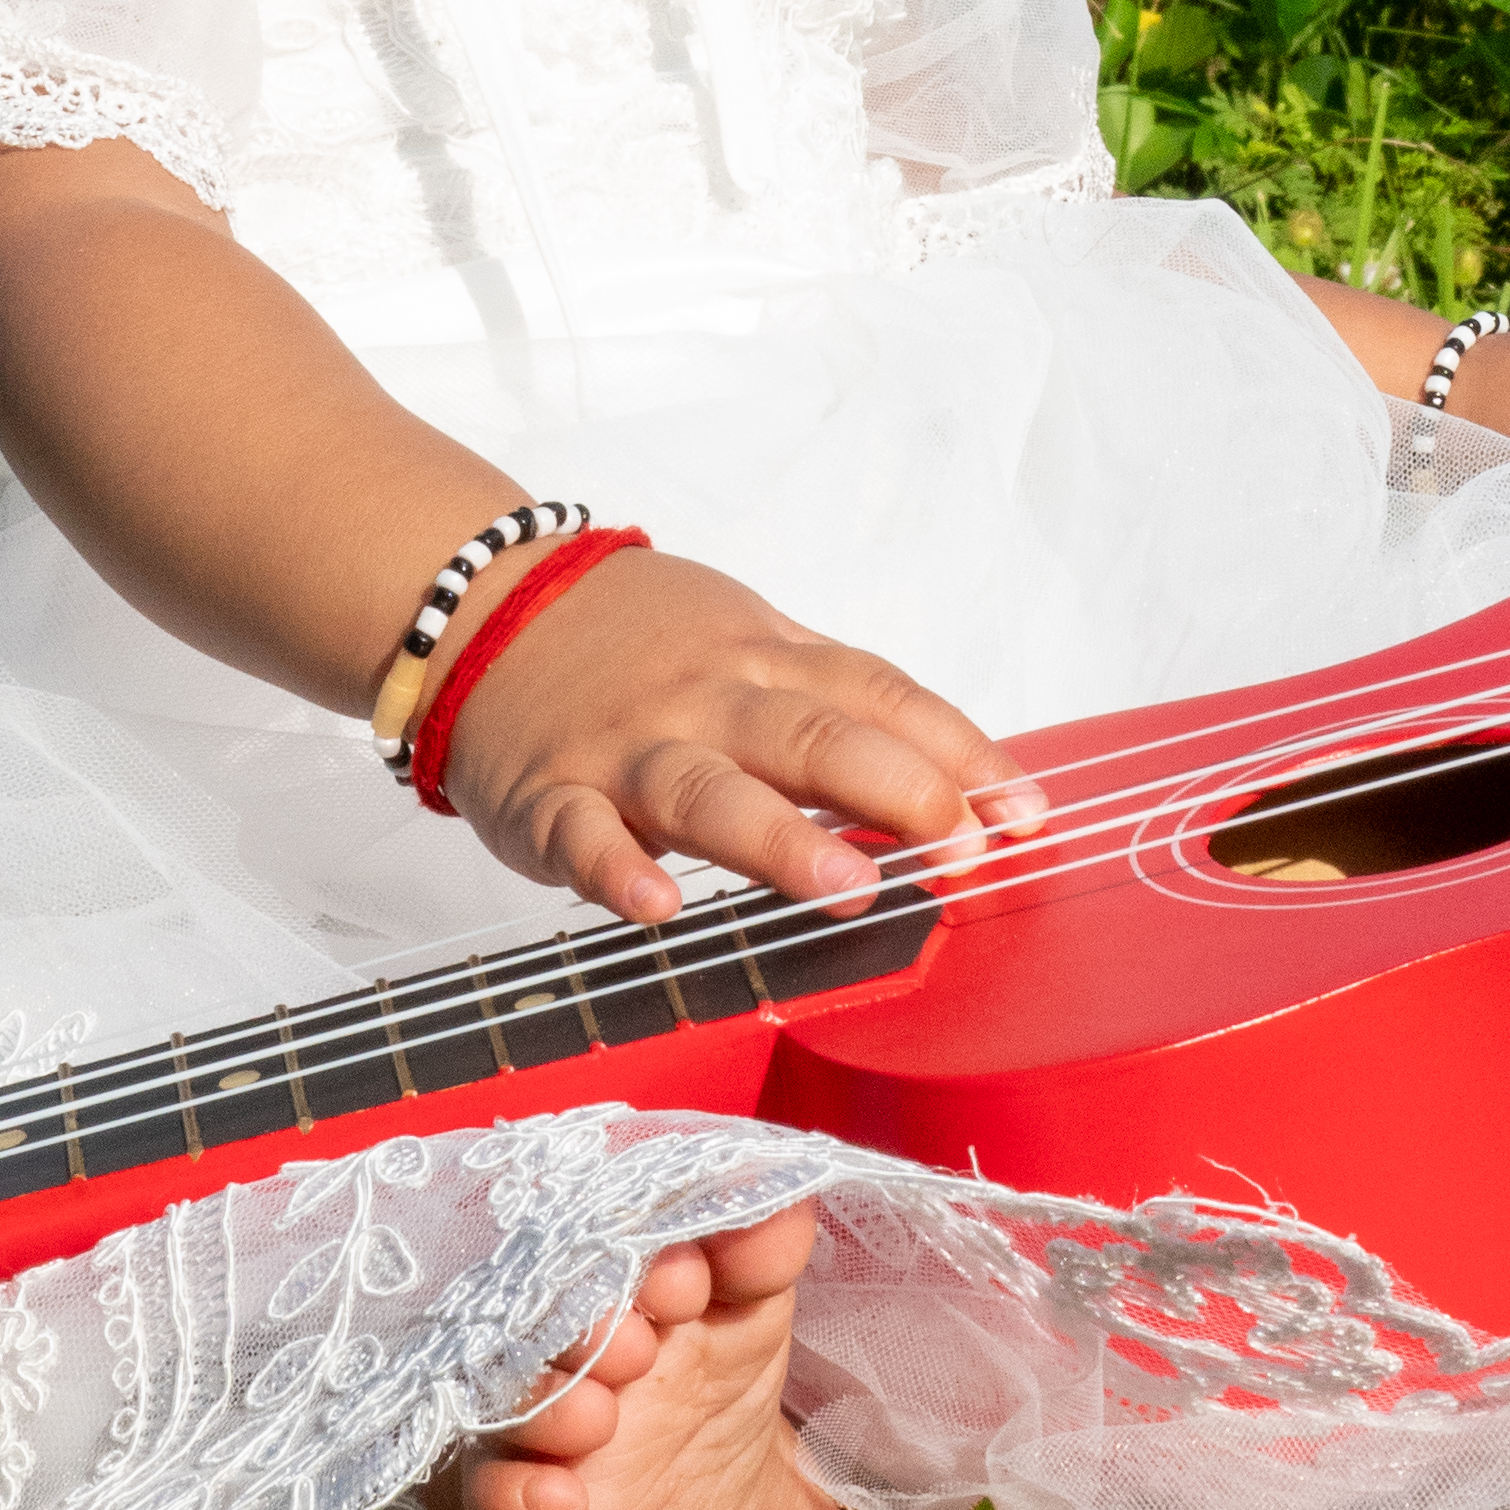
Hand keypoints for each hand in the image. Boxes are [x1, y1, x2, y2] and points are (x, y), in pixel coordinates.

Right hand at [434, 550, 1049, 928]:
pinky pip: (582, 837)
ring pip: (709, 792)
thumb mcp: (752, 644)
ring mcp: (627, 750)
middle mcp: (709, 702)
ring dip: (781, 839)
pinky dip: (615, 870)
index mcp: (767, 662)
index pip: (884, 699)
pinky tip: (655, 906)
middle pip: (813, 739)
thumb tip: (964, 782)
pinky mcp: (550, 798)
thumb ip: (843, 711)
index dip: (961, 756)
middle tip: (964, 850)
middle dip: (897, 792)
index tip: (1027, 815)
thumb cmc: (642, 642)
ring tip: (848, 886)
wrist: (482, 603)